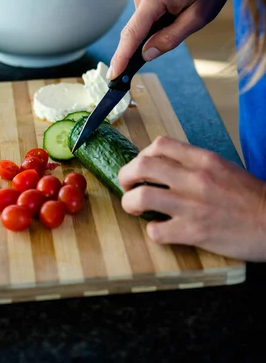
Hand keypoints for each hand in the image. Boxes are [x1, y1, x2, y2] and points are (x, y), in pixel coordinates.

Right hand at [107, 0, 229, 78]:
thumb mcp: (198, 18)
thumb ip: (170, 38)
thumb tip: (146, 54)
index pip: (132, 32)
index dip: (122, 57)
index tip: (113, 75)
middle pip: (137, 28)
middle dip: (148, 40)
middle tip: (175, 30)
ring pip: (141, 20)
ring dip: (156, 26)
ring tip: (182, 11)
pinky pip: (144, 11)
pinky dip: (155, 17)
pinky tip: (174, 7)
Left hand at [118, 136, 265, 261]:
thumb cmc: (250, 197)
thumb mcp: (223, 168)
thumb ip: (195, 163)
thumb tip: (166, 165)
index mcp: (203, 159)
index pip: (160, 144)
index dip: (143, 153)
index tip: (142, 165)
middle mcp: (194, 178)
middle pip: (142, 166)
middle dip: (126, 175)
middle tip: (127, 184)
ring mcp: (192, 206)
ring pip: (142, 197)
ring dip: (130, 202)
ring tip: (133, 207)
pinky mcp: (194, 232)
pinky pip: (157, 230)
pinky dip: (152, 231)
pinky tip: (158, 230)